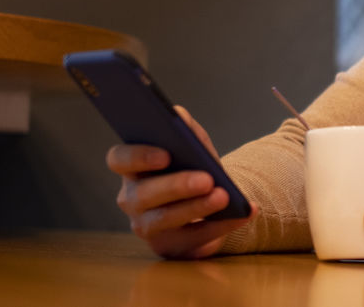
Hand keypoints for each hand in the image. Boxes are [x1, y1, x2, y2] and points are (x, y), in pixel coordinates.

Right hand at [106, 105, 256, 258]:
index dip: (137, 156)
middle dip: (176, 186)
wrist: (208, 201)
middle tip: (207, 179)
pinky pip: (193, 240)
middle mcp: (131, 198)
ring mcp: (146, 226)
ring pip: (164, 220)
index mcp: (132, 167)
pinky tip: (245, 212)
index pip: (118, 159)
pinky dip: (221, 225)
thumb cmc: (193, 166)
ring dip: (196, 208)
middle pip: (142, 195)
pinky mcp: (169, 247)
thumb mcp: (192, 144)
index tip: (166, 154)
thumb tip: (178, 115)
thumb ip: (184, 128)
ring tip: (224, 196)